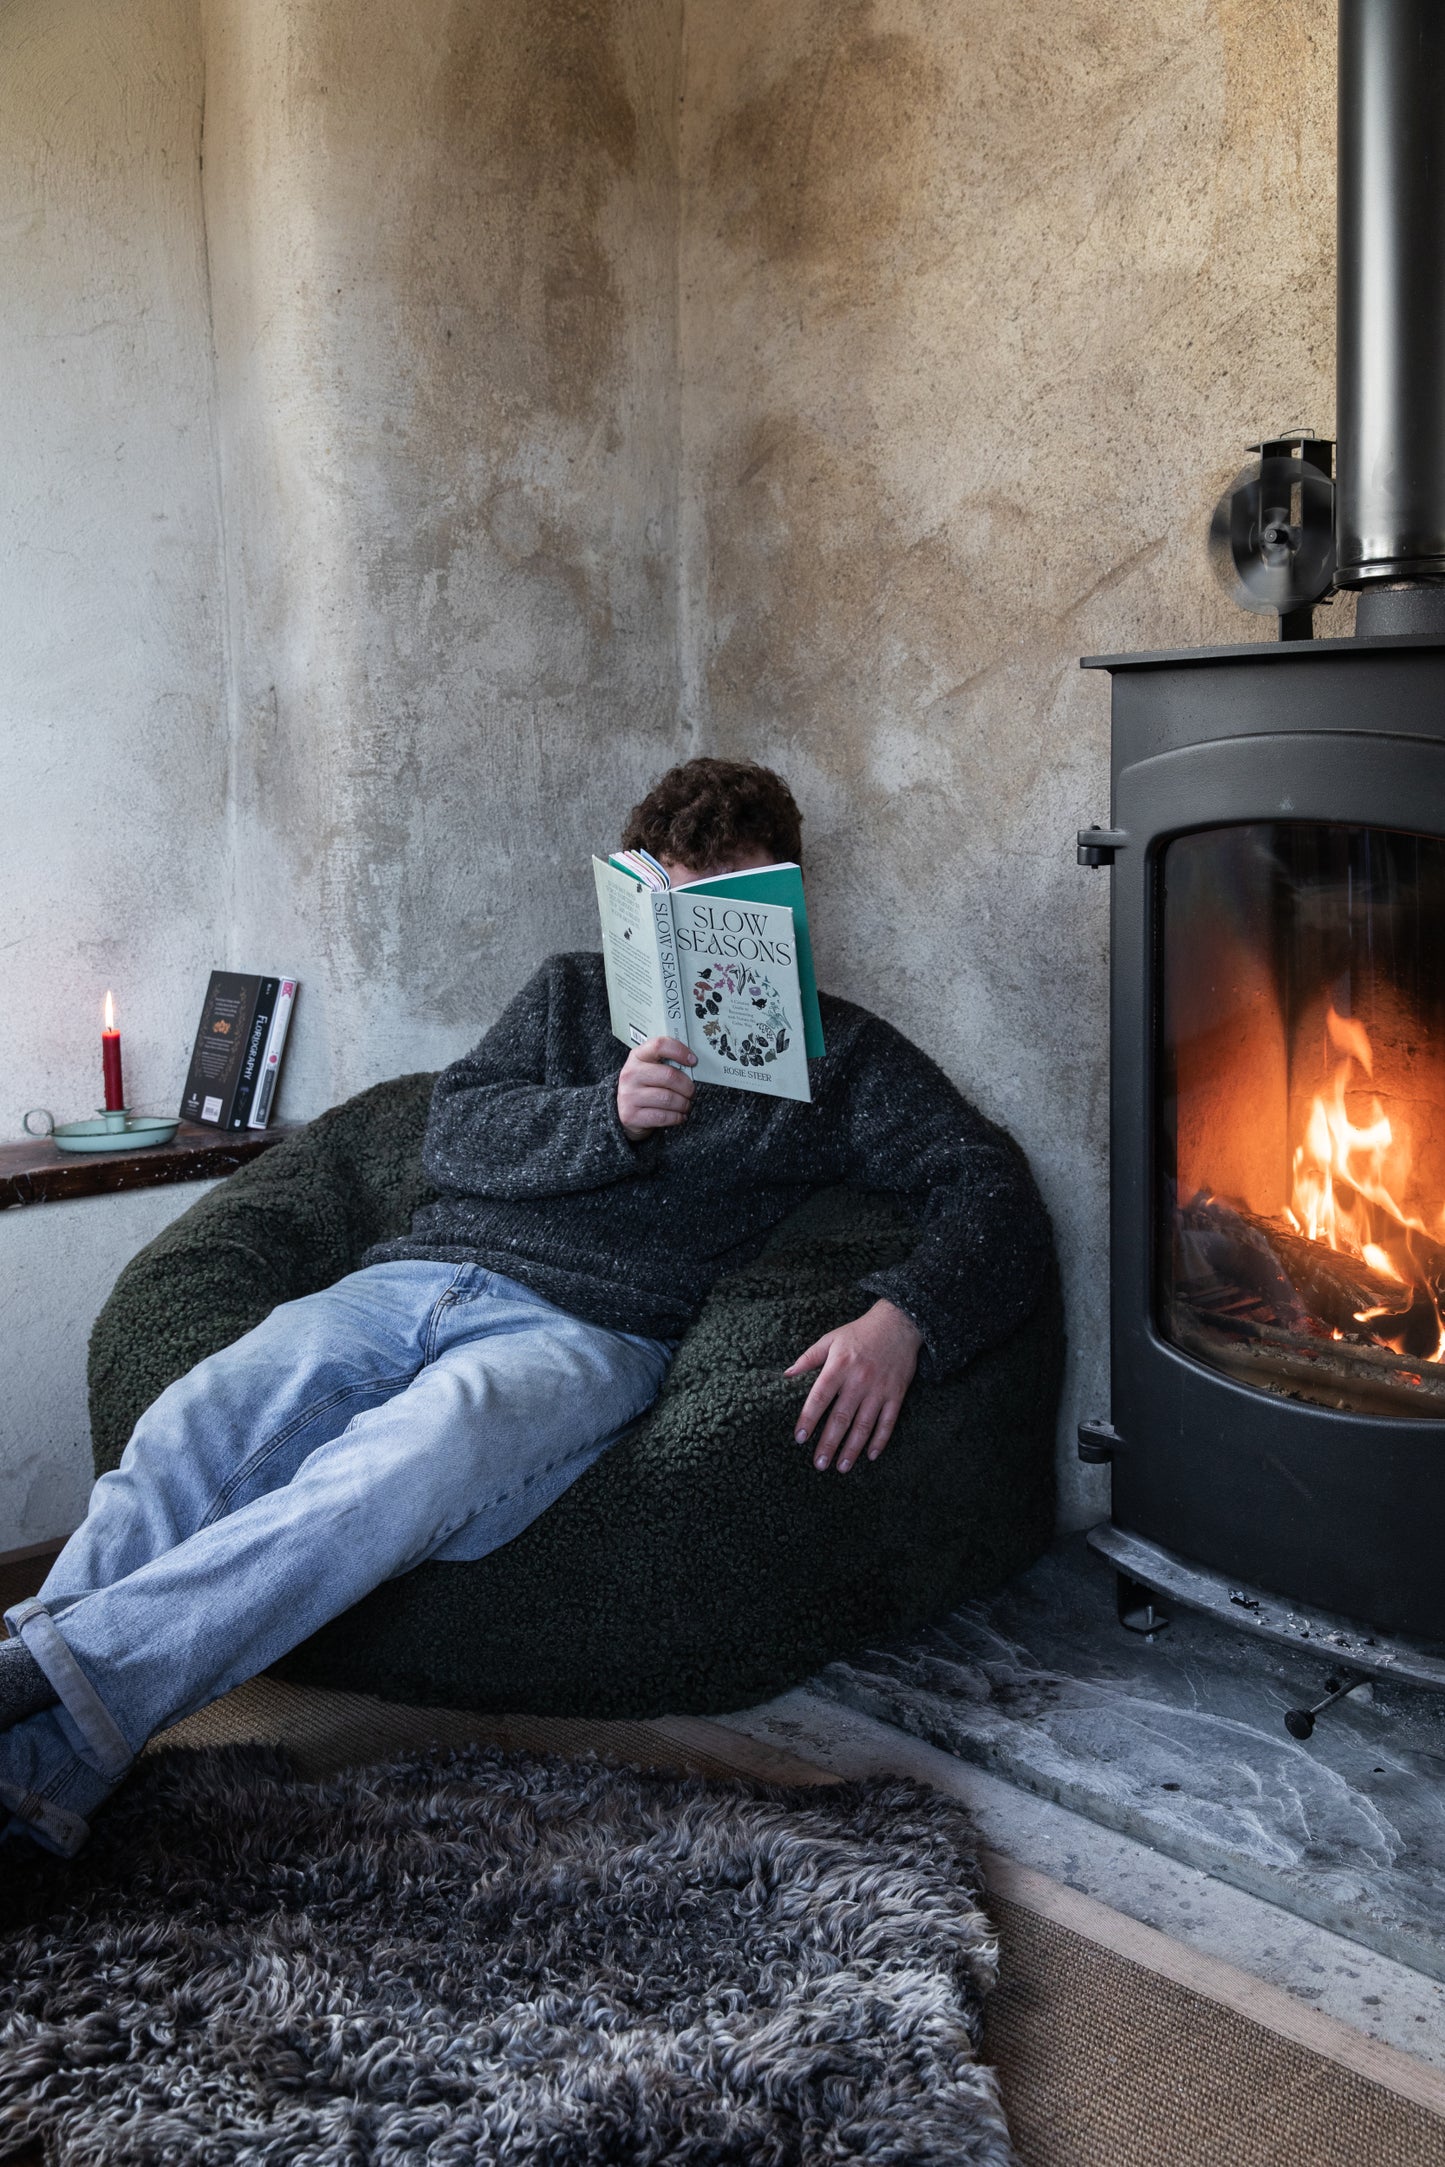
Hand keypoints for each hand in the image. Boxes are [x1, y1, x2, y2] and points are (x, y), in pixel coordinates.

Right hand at [617, 1037, 696, 1140]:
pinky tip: (679, 1115)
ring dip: (684, 1104)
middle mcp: (630, 1074)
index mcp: (637, 1056)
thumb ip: (667, 1063)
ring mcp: (629, 1095)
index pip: (660, 1045)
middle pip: (669, 1075)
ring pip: (668, 1099)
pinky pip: (663, 1116)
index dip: (680, 1051)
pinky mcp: (631, 1115)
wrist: (625, 1112)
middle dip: (687, 1086)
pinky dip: (676, 1117)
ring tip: (685, 1104)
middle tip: (691, 1091)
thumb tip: (693, 1065)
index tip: (693, 1061)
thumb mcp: (650, 1069)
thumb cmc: (644, 1087)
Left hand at [785, 1300, 924, 1473]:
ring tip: (841, 1467)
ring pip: (864, 1425)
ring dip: (852, 1449)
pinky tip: (871, 1456)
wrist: (898, 1324)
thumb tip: (786, 1375)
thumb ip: (808, 1358)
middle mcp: (859, 1380)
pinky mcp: (896, 1394)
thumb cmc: (860, 1333)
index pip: (820, 1397)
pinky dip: (880, 1440)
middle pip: (841, 1417)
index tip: (800, 1438)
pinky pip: (888, 1422)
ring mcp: (879, 1389)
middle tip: (819, 1464)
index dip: (808, 1419)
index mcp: (839, 1366)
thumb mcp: (831, 1339)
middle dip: (829, 1444)